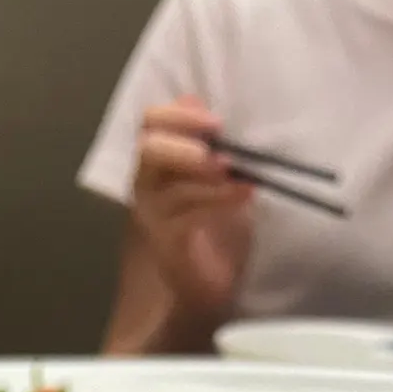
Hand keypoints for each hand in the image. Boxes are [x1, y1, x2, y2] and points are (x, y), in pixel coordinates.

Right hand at [132, 96, 254, 328]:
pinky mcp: (167, 243)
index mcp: (157, 164)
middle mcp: (146, 187)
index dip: (178, 115)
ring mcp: (153, 217)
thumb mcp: (219, 178)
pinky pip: (189, 215)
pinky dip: (220, 200)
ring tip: (239, 173)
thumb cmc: (216, 231)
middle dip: (185, 142)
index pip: (150, 123)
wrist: (208, 288)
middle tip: (221, 147)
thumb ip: (206, 143)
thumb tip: (199, 102)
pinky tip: (245, 195)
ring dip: (208, 174)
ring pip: (171, 184)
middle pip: (148, 149)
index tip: (216, 122)